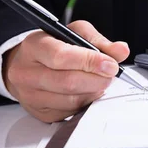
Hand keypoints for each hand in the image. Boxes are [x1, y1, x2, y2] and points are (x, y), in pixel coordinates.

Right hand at [3, 20, 129, 122]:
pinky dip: (85, 103)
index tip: (110, 64)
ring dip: (93, 92)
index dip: (91, 62)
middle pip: (68, 82)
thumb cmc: (53, 47)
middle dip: (97, 79)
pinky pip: (70, 113)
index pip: (62, 57)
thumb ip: (99, 41)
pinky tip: (86, 92)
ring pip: (71, 100)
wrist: (27, 64)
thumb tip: (121, 50)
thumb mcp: (75, 34)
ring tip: (99, 81)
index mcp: (34, 46)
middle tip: (109, 74)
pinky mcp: (40, 113)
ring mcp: (30, 95)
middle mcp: (26, 72)